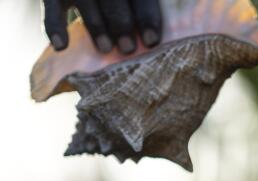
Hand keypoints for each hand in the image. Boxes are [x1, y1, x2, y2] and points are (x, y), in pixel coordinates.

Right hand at [43, 0, 162, 53]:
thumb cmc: (122, 3)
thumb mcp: (132, 2)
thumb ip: (143, 11)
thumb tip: (157, 44)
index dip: (146, 17)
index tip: (152, 41)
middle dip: (121, 23)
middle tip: (128, 49)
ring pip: (85, 1)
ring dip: (96, 25)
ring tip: (105, 49)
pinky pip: (50, 8)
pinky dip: (54, 26)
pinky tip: (62, 46)